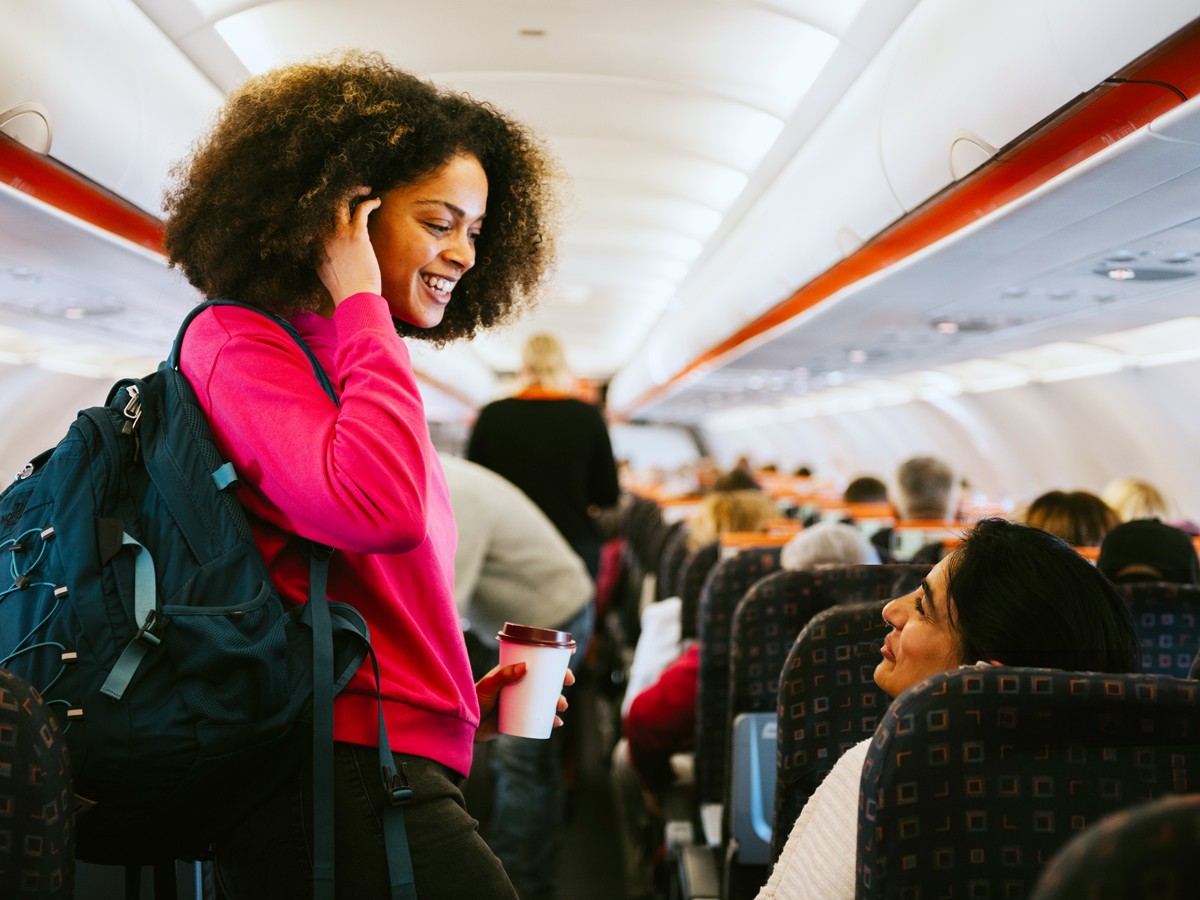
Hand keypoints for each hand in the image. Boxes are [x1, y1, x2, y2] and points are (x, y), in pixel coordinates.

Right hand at [316, 186, 381, 305]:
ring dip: (352, 192)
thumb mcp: (327, 274)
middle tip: (350, 191)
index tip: (336, 206)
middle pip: (324, 206)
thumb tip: (333, 256)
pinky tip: (376, 201)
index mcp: (315, 246)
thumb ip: (327, 260)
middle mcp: (323, 237)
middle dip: (336, 194)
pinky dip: (369, 202)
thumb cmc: (346, 291)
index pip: (316, 219)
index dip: (326, 209)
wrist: (354, 298)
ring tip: (364, 190)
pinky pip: (361, 209)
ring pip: (339, 202)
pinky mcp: (356, 235)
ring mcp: (338, 234)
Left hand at [474, 663, 574, 742]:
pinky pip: (539, 718)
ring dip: (558, 701)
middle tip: (569, 681)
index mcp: (513, 672)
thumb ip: (503, 675)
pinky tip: (557, 722)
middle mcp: (520, 685)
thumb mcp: (488, 685)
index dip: (552, 657)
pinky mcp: (520, 719)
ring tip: (562, 706)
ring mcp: (521, 702)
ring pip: (546, 699)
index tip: (568, 652)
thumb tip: (525, 665)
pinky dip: (550, 720)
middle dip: (561, 679)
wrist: (464, 727)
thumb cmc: (473, 700)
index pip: (535, 660)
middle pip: (545, 680)